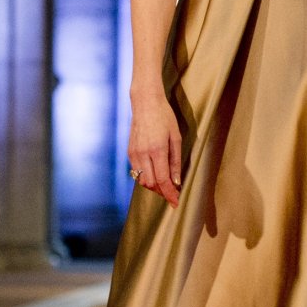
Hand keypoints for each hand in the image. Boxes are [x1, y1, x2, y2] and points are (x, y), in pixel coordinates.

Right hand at [128, 90, 182, 206]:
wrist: (145, 103)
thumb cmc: (165, 117)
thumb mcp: (176, 138)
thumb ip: (176, 161)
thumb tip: (177, 181)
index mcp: (157, 150)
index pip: (162, 180)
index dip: (169, 194)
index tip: (176, 203)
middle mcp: (143, 154)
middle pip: (151, 184)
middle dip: (162, 191)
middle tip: (173, 193)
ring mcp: (134, 153)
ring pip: (142, 180)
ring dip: (154, 186)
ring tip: (165, 185)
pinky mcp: (129, 151)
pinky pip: (137, 172)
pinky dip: (146, 177)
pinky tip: (155, 174)